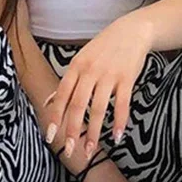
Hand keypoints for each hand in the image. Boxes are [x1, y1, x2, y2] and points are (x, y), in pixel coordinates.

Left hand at [43, 14, 153, 159]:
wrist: (131, 31)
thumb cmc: (103, 48)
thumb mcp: (80, 61)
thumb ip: (66, 83)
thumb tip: (49, 101)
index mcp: (75, 68)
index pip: (62, 96)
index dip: (55, 117)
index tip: (50, 136)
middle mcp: (90, 72)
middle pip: (78, 105)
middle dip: (72, 130)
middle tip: (69, 150)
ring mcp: (109, 75)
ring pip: (99, 108)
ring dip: (94, 132)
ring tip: (90, 151)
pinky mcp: (127, 78)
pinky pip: (123, 104)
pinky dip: (120, 122)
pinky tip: (117, 137)